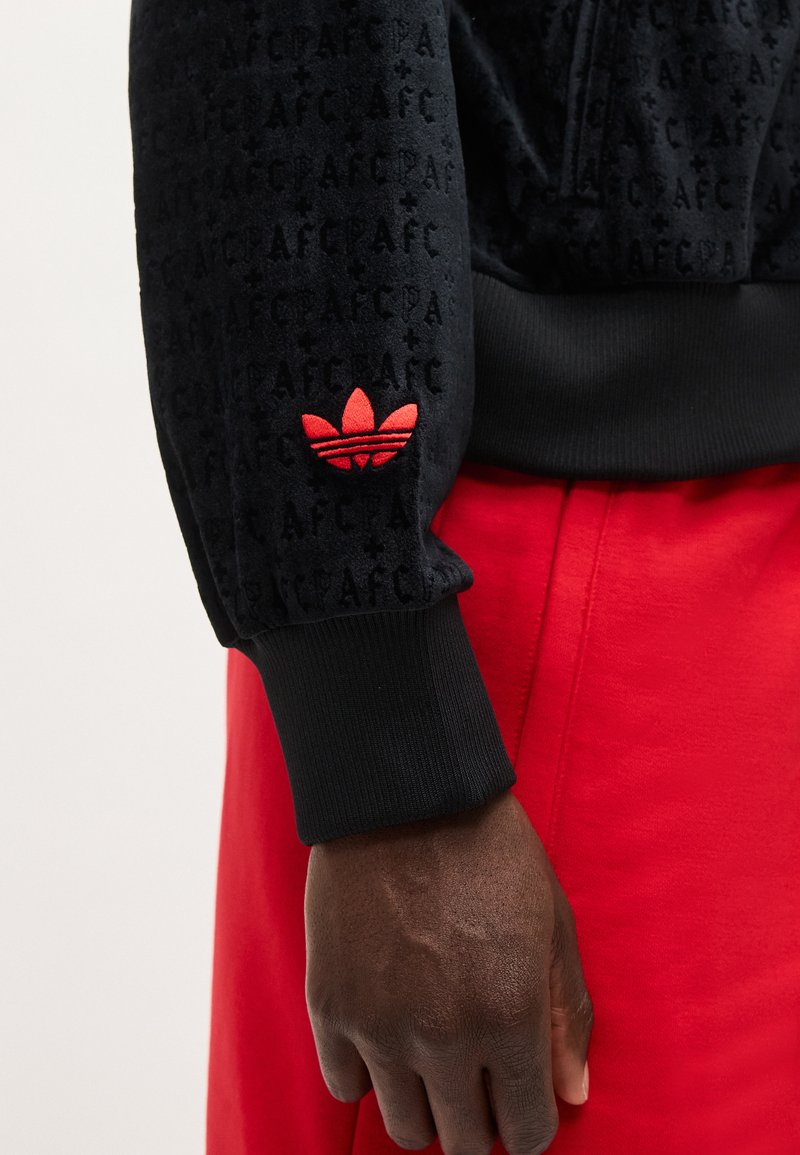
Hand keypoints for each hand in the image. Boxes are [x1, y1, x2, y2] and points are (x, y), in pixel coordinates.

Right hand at [304, 790, 592, 1153]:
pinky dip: (368, 1074)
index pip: (527, 1131)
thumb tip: (573, 1093)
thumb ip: (568, 1015)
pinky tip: (387, 1036)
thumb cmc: (489, 848)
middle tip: (479, 1082)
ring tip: (433, 1062)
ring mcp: (380, 1026)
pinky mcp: (330, 1005)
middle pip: (465, 1141)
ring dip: (427, 1107)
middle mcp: (444, 1037)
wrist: (404, 793)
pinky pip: (345, 1085)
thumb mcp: (551, 923)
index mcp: (510, 1017)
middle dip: (481, 1124)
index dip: (529, 1123)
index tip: (521, 1101)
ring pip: (406, 1128)